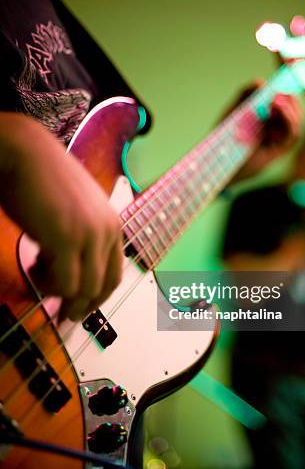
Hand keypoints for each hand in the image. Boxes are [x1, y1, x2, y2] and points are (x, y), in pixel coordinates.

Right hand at [0, 113, 122, 321]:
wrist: (25, 152)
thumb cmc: (42, 178)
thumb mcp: (73, 211)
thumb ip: (79, 236)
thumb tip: (66, 266)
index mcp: (113, 224)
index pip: (114, 274)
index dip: (97, 297)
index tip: (80, 307)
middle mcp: (108, 231)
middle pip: (104, 286)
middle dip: (83, 306)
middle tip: (63, 315)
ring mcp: (89, 235)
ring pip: (84, 289)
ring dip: (60, 293)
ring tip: (38, 273)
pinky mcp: (67, 238)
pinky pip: (64, 282)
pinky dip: (48, 285)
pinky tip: (34, 265)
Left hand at [228, 80, 302, 182]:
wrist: (217, 160)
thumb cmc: (223, 137)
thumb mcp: (233, 110)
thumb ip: (245, 94)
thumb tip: (261, 82)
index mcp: (266, 122)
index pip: (285, 106)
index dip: (288, 95)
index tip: (283, 83)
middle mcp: (274, 132)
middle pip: (294, 115)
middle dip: (291, 101)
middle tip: (280, 91)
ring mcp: (277, 143)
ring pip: (296, 125)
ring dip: (291, 110)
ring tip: (277, 100)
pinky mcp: (278, 152)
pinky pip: (291, 136)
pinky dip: (289, 121)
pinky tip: (279, 108)